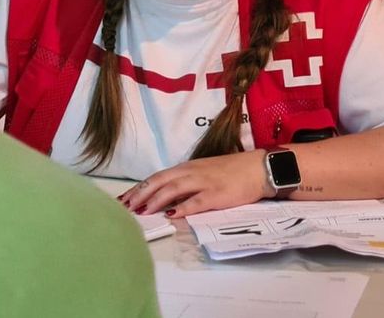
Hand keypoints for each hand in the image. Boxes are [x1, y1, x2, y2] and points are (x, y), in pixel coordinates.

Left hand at [118, 151, 273, 218]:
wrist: (259, 168)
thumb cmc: (232, 172)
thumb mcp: (203, 173)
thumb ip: (186, 184)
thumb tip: (166, 198)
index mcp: (187, 168)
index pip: (157, 177)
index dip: (140, 188)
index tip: (123, 198)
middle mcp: (191, 172)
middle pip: (160, 181)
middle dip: (141, 194)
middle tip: (124, 206)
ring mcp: (204, 182)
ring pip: (174, 189)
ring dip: (156, 200)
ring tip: (142, 211)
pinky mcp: (217, 194)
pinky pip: (197, 201)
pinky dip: (183, 208)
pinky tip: (172, 215)